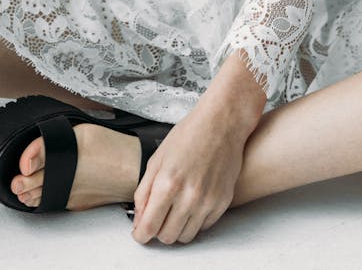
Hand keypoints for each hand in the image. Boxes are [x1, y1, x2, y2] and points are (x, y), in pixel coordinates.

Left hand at [130, 99, 248, 244]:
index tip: (140, 233)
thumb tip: (139, 220)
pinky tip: (192, 202)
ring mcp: (208, 202)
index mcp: (168, 184)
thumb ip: (144, 192)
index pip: (149, 227)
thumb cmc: (189, 135)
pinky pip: (203, 227)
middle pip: (167, 237)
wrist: (222, 123)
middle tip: (158, 216)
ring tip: (175, 209)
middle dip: (158, 230)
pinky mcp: (223, 202)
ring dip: (176, 228)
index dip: (140, 234)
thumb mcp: (157, 159)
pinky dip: (194, 220)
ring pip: (186, 237)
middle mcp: (189, 197)